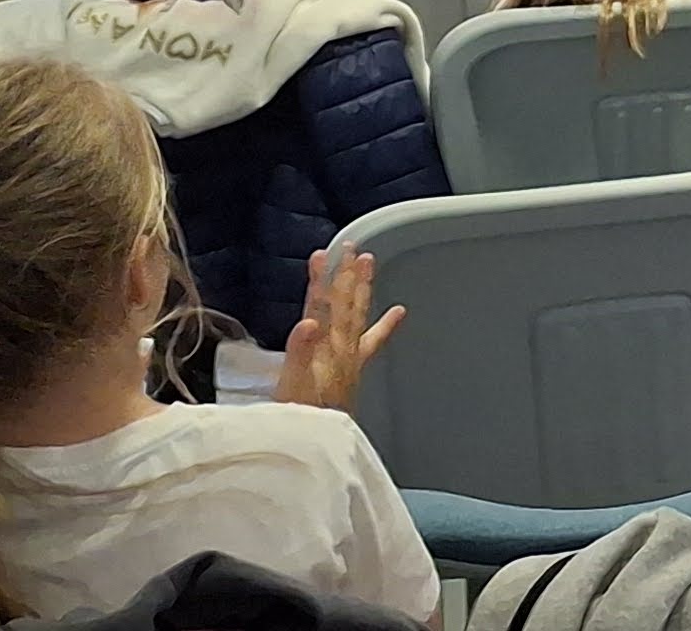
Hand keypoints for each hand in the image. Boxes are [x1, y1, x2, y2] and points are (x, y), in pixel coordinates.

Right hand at [276, 247, 404, 409]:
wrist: (317, 443)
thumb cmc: (301, 417)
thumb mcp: (292, 385)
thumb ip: (300, 352)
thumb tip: (308, 321)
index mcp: (325, 349)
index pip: (323, 306)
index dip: (321, 280)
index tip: (322, 255)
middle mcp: (342, 348)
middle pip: (344, 305)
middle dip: (346, 276)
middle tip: (353, 248)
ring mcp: (350, 357)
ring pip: (358, 315)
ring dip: (361, 289)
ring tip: (369, 265)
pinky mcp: (353, 369)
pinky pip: (373, 342)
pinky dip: (385, 326)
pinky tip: (398, 311)